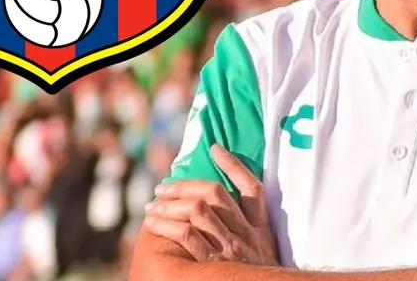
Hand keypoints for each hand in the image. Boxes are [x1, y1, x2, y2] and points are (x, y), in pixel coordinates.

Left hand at [144, 144, 277, 265]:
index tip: (215, 148)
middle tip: (163, 187)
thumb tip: (223, 214)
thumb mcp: (265, 256)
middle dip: (185, 185)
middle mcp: (246, 234)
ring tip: (152, 206)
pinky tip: (153, 222)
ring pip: (198, 210)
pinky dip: (167, 223)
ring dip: (169, 204)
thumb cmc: (259, 278)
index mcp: (262, 230)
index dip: (234, 165)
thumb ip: (250, 235)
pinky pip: (187, 235)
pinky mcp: (214, 264)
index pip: (252, 188)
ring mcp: (230, 248)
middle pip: (216, 194)